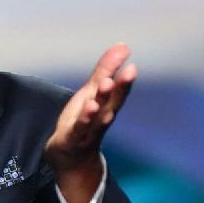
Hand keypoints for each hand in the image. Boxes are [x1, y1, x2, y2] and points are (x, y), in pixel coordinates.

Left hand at [45, 44, 135, 202]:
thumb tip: (124, 46)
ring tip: (104, 88)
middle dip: (120, 88)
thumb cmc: (83, 119)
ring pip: (96, 118)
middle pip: (112, 103)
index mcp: (106, 105)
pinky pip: (78, 130)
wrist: (71, 156)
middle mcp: (101, 118)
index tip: (132, 66)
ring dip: (100, 104)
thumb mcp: (93, 91)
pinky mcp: (72, 139)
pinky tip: (86, 110)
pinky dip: (82, 122)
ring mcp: (88, 130)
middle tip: (128, 72)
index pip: (118, 92)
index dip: (125, 80)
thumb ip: (106, 69)